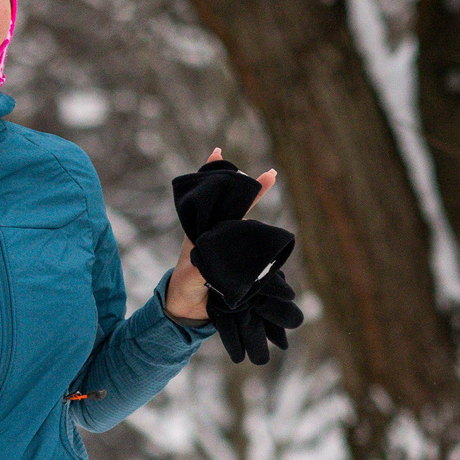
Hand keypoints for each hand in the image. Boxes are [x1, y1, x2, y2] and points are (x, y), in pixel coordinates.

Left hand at [166, 148, 279, 324]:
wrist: (187, 306)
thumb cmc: (185, 285)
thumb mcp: (193, 272)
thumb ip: (207, 263)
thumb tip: (223, 254)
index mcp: (202, 230)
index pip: (214, 201)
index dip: (215, 177)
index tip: (216, 153)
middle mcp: (216, 233)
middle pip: (234, 205)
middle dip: (248, 188)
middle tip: (270, 174)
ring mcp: (227, 244)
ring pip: (244, 221)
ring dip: (256, 207)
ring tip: (271, 179)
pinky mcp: (237, 259)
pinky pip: (251, 243)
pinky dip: (262, 237)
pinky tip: (274, 233)